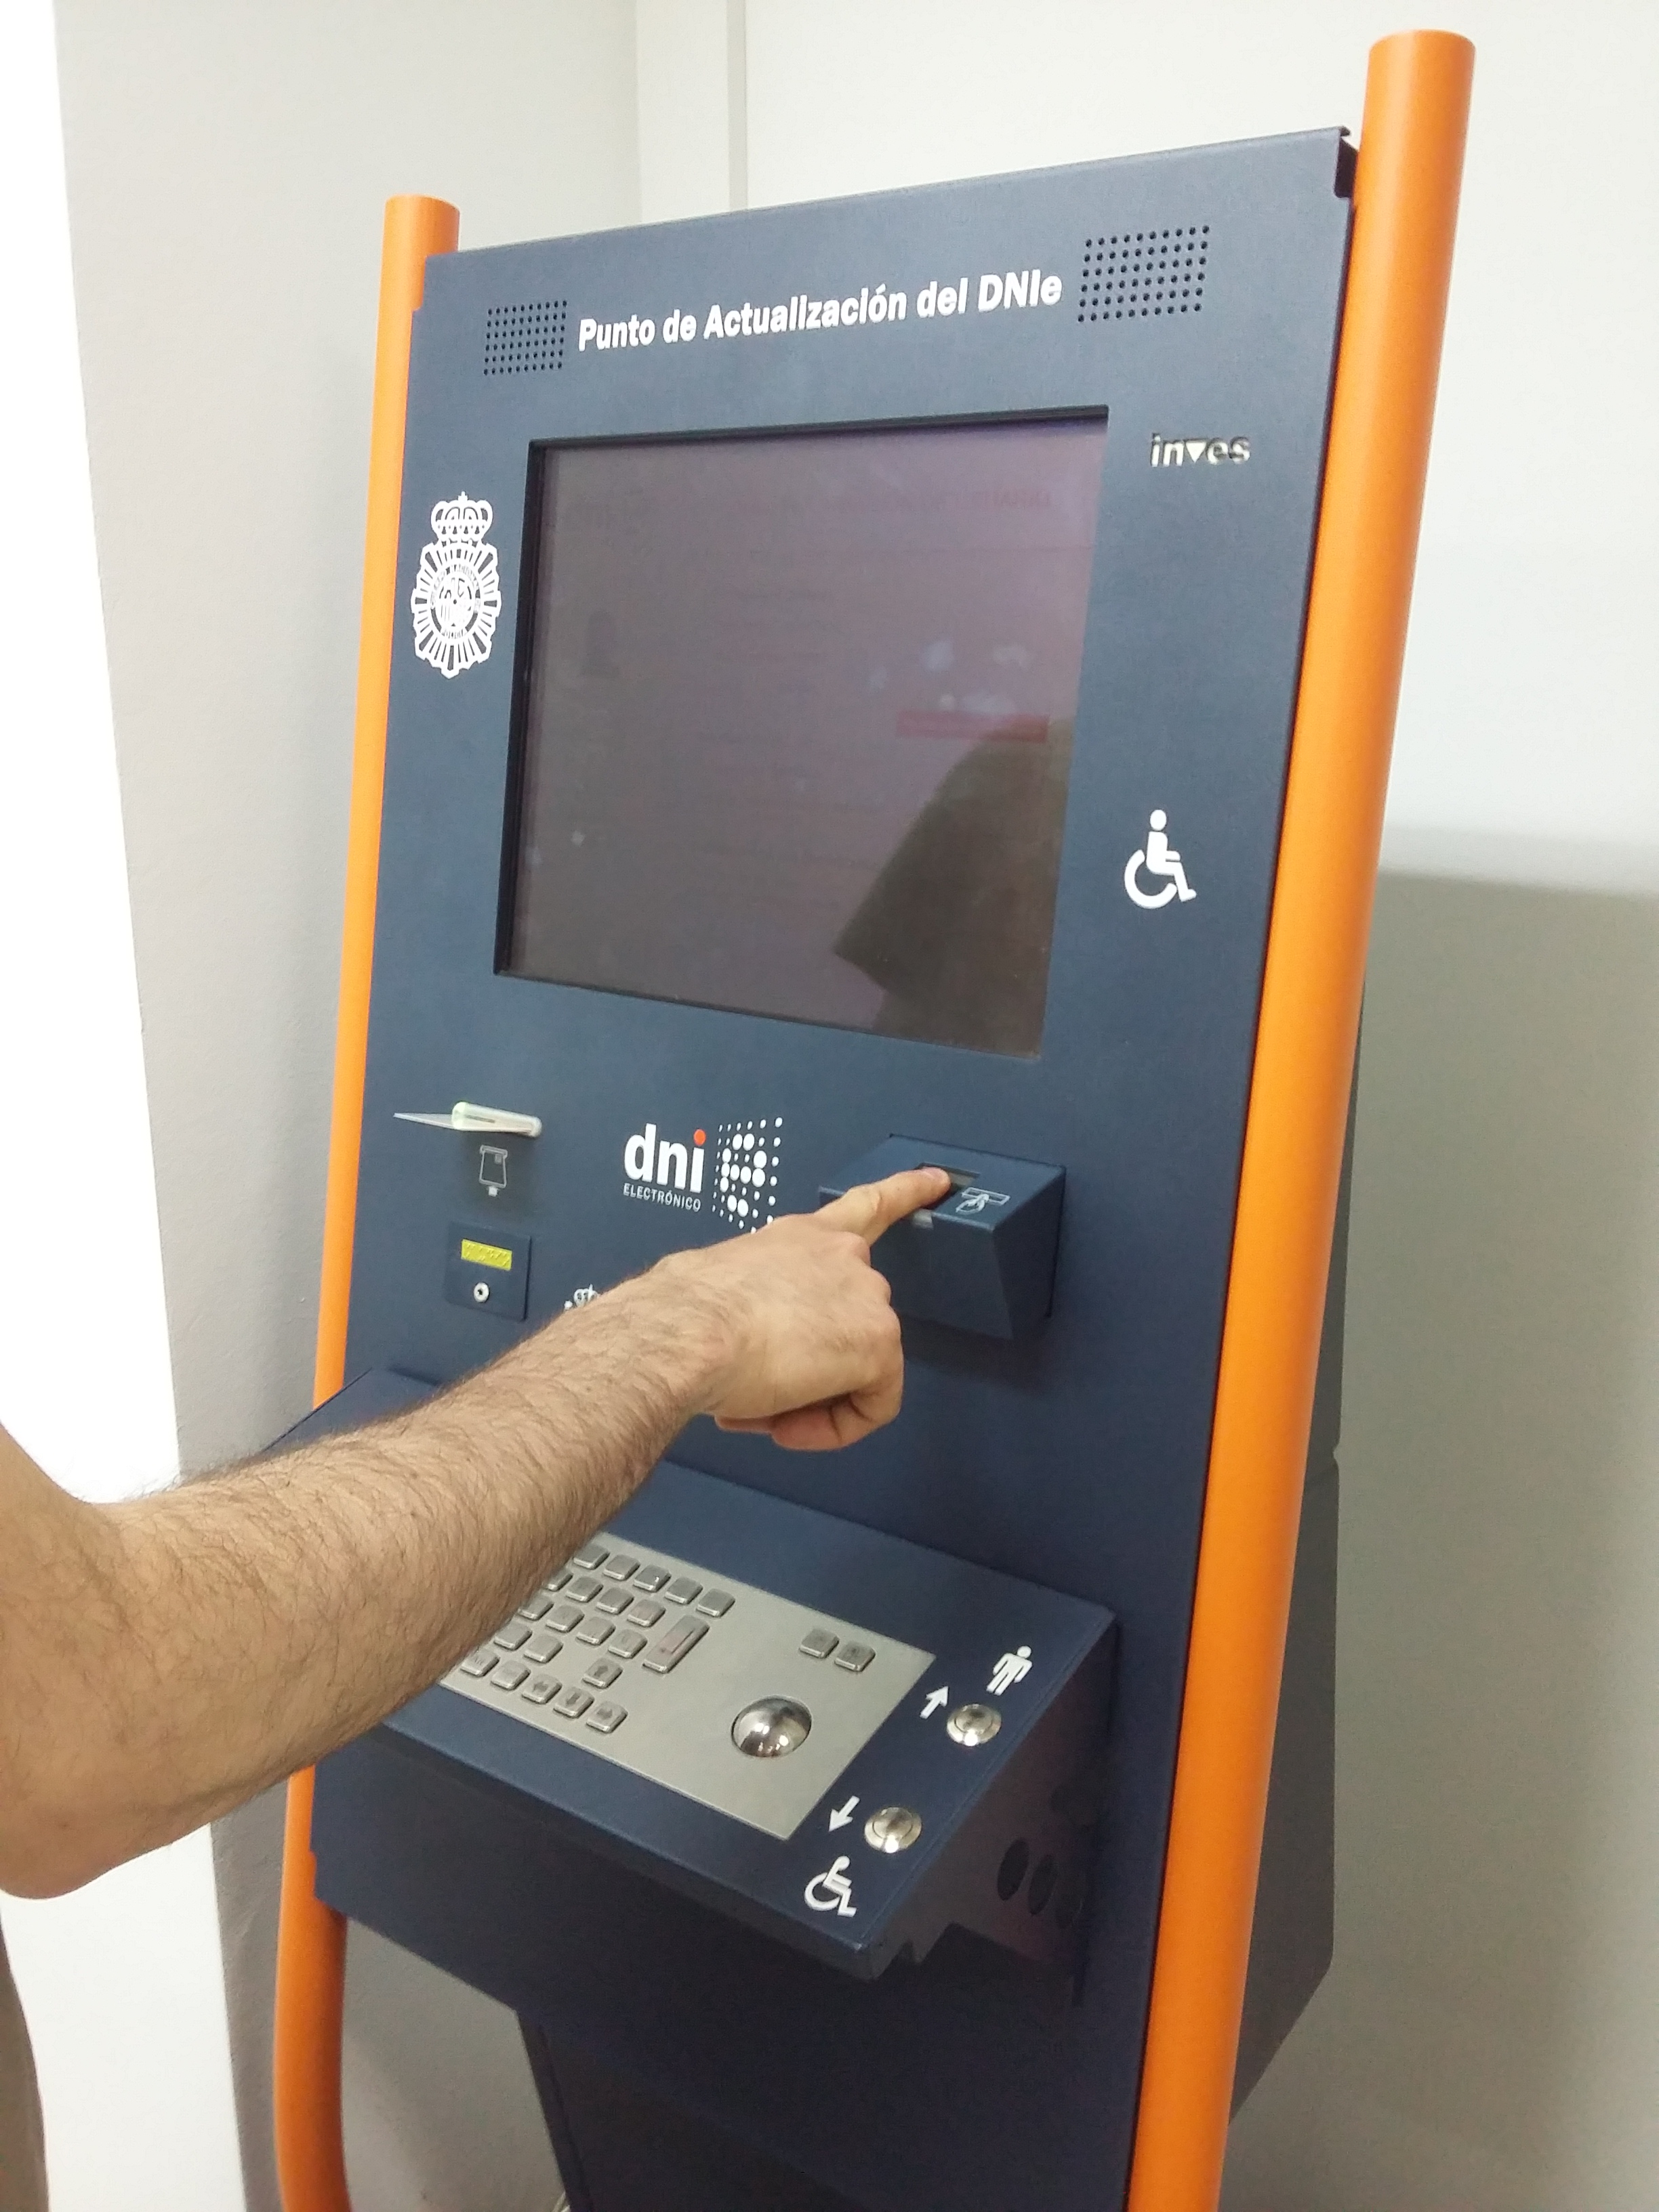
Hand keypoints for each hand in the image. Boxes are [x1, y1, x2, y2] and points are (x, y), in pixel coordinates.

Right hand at [661, 1167, 948, 1450]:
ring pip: (858, 1368)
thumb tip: (733, 1337)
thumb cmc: (683, 1314)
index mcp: (800, 1238)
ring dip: (810, 1397)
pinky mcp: (880, 1343)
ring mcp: (868, 1297)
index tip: (937, 1180)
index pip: (864, 1207)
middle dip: (809, 1364)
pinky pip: (872, 1405)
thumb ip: (747, 1305)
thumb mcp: (717, 1290)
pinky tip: (788, 1426)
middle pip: (853, 1322)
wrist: (687, 1332)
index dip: (905, 1192)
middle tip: (759, 1388)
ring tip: (761, 1408)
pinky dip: (833, 1427)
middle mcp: (843, 1256)